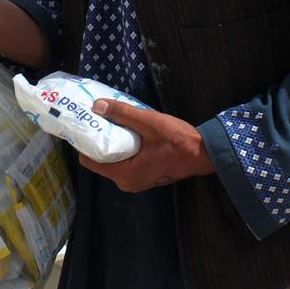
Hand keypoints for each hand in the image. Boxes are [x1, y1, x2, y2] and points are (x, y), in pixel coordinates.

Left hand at [78, 99, 213, 192]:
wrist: (204, 154)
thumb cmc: (178, 140)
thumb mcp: (150, 122)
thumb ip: (123, 114)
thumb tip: (97, 106)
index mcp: (125, 174)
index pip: (89, 161)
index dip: (85, 141)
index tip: (85, 123)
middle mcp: (127, 182)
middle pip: (100, 160)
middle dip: (98, 140)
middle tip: (98, 118)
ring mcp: (136, 181)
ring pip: (112, 161)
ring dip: (111, 142)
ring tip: (111, 121)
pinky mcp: (144, 176)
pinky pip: (124, 162)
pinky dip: (122, 148)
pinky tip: (126, 131)